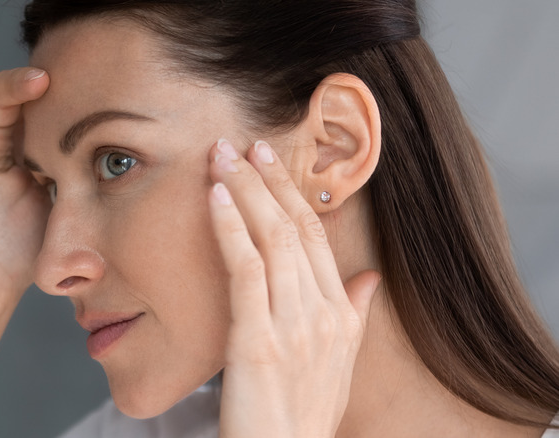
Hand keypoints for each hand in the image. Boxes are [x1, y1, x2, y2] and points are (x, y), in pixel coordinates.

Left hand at [208, 139, 380, 436]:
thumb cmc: (303, 415)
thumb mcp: (339, 365)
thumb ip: (354, 316)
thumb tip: (369, 279)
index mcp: (341, 315)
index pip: (316, 237)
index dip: (291, 193)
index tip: (270, 162)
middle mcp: (322, 314)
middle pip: (295, 227)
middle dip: (267, 179)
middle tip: (243, 142)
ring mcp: (292, 325)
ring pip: (271, 238)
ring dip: (245, 190)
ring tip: (222, 156)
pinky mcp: (257, 340)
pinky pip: (245, 269)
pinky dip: (230, 227)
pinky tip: (215, 197)